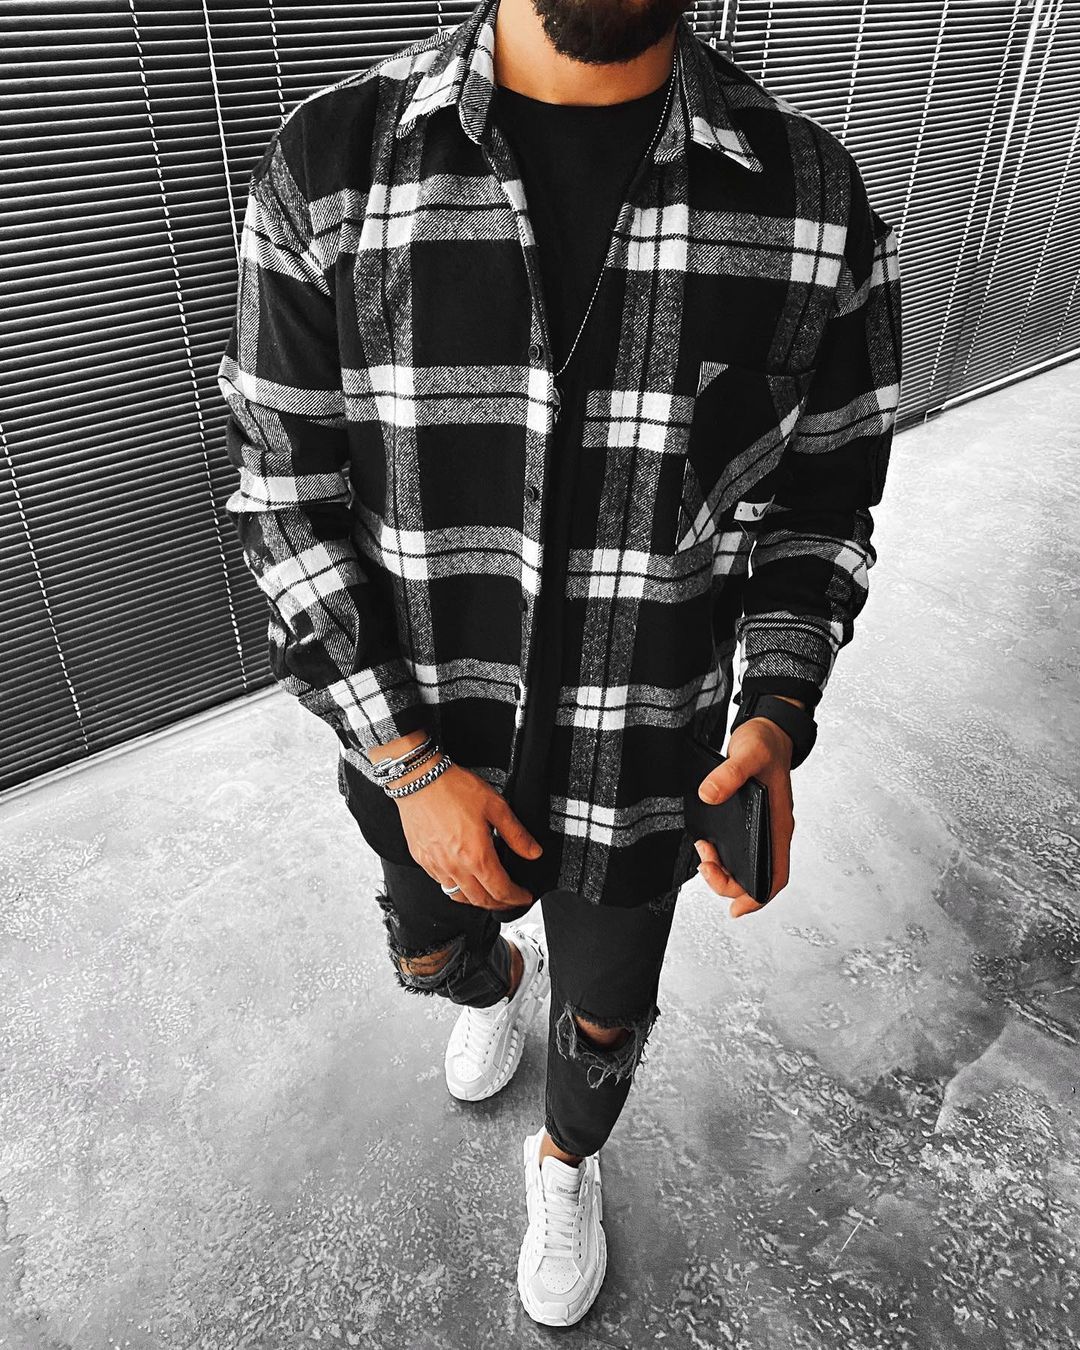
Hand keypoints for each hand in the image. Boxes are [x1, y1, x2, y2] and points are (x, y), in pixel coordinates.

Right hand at [394, 759, 543, 910]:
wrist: (419, 779)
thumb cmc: (453, 789)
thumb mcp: (496, 806)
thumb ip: (516, 834)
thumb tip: (533, 852)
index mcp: (476, 856)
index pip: (501, 891)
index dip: (516, 898)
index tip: (524, 897)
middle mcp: (454, 866)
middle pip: (480, 900)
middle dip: (499, 904)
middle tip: (510, 900)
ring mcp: (436, 865)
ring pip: (458, 897)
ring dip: (477, 900)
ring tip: (487, 893)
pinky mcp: (422, 860)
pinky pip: (440, 883)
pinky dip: (455, 887)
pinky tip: (461, 877)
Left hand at [692, 707, 797, 917]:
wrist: (768, 728)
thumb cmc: (765, 742)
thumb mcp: (747, 753)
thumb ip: (729, 773)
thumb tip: (708, 795)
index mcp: (780, 824)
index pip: (777, 874)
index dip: (759, 897)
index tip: (736, 909)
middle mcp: (772, 831)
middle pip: (757, 876)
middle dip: (729, 882)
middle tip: (705, 865)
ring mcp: (762, 826)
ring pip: (745, 865)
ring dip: (723, 869)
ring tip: (704, 851)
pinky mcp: (750, 819)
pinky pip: (738, 849)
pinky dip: (723, 855)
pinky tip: (706, 846)